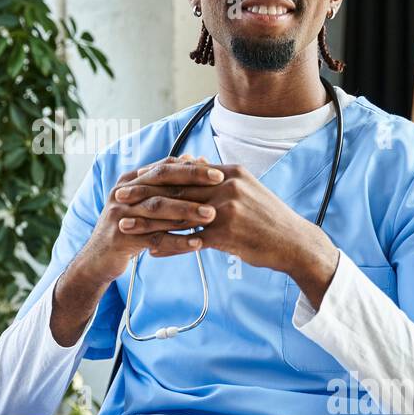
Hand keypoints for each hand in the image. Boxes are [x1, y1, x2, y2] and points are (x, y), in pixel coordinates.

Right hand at [76, 155, 226, 282]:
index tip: (217, 169)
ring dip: (187, 210)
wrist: (98, 258)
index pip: (164, 166)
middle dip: (192, 180)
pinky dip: (177, 241)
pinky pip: (154, 238)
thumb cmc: (130, 227)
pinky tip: (197, 243)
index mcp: (130, 180)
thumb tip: (195, 159)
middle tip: (220, 182)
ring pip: (158, 208)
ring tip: (212, 214)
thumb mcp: (144, 202)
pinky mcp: (122, 238)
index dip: (190, 167)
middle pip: (161, 181)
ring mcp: (120, 214)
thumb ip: (167, 184)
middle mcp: (123, 192)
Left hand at [114, 162, 340, 306]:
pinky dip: (168, 245)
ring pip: (177, 214)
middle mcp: (226, 186)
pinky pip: (189, 240)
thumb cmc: (268, 218)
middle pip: (176, 188)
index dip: (156, 175)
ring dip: (148, 221)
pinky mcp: (225, 235)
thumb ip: (219, 177)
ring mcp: (225, 210)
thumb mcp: (246, 188)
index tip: (134, 178)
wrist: (294, 243)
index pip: (185, 170)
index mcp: (230, 172)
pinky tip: (151, 251)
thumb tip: (195, 163)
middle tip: (119, 197)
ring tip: (126, 226)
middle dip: (144, 194)